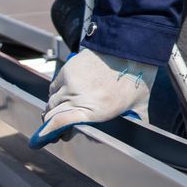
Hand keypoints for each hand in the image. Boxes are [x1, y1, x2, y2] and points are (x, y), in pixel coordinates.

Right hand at [29, 48, 156, 147]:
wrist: (133, 48)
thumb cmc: (138, 76)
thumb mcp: (140, 105)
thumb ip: (135, 122)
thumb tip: (140, 136)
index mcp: (96, 110)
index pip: (59, 123)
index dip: (48, 133)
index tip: (46, 138)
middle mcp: (79, 97)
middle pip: (52, 115)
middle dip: (50, 126)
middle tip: (55, 131)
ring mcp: (71, 82)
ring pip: (51, 101)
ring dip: (53, 110)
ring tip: (61, 112)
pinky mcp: (68, 69)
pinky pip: (54, 87)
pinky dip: (56, 94)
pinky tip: (64, 96)